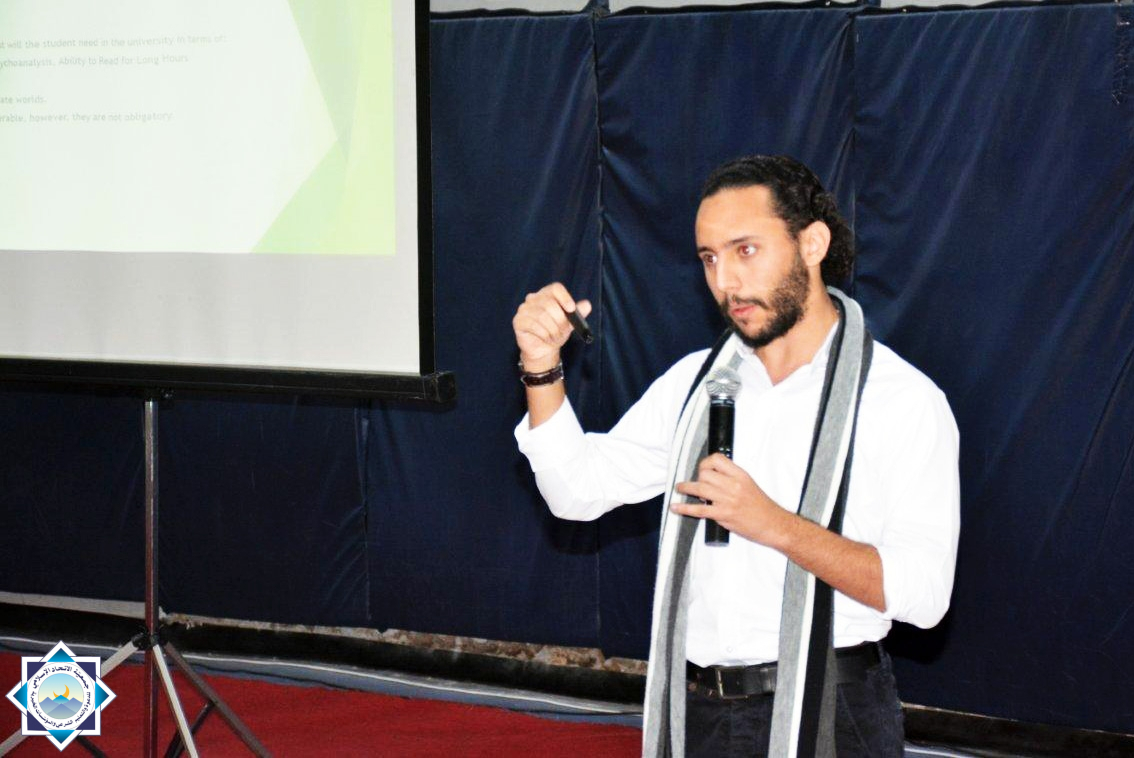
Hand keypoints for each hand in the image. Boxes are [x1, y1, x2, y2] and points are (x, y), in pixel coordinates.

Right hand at [512, 282, 591, 371]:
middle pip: (549, 303)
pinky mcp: (518, 321)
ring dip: (553, 330)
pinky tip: (546, 339)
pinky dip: (544, 334)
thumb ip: (578, 313)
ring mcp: (523, 309)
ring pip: (542, 316)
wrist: (543, 348)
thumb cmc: (555, 332)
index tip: (572, 309)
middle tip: (564, 331)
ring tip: (556, 338)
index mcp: (547, 294)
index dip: (564, 297)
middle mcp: (533, 298)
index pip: (555, 288)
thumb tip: (587, 305)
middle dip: (560, 320)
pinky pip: (533, 325)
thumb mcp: (570, 323)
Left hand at [672, 454, 789, 547]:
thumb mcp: (749, 484)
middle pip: (705, 474)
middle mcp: (734, 485)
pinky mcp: (723, 515)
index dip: (705, 463)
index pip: (717, 460)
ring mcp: (728, 500)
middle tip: (696, 484)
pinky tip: (675, 507)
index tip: (702, 469)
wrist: (773, 524)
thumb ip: (732, 478)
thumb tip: (712, 476)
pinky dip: (684, 508)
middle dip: (696, 478)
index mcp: (741, 475)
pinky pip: (699, 510)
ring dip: (685, 488)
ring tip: (680, 488)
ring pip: (699, 488)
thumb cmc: (762, 506)